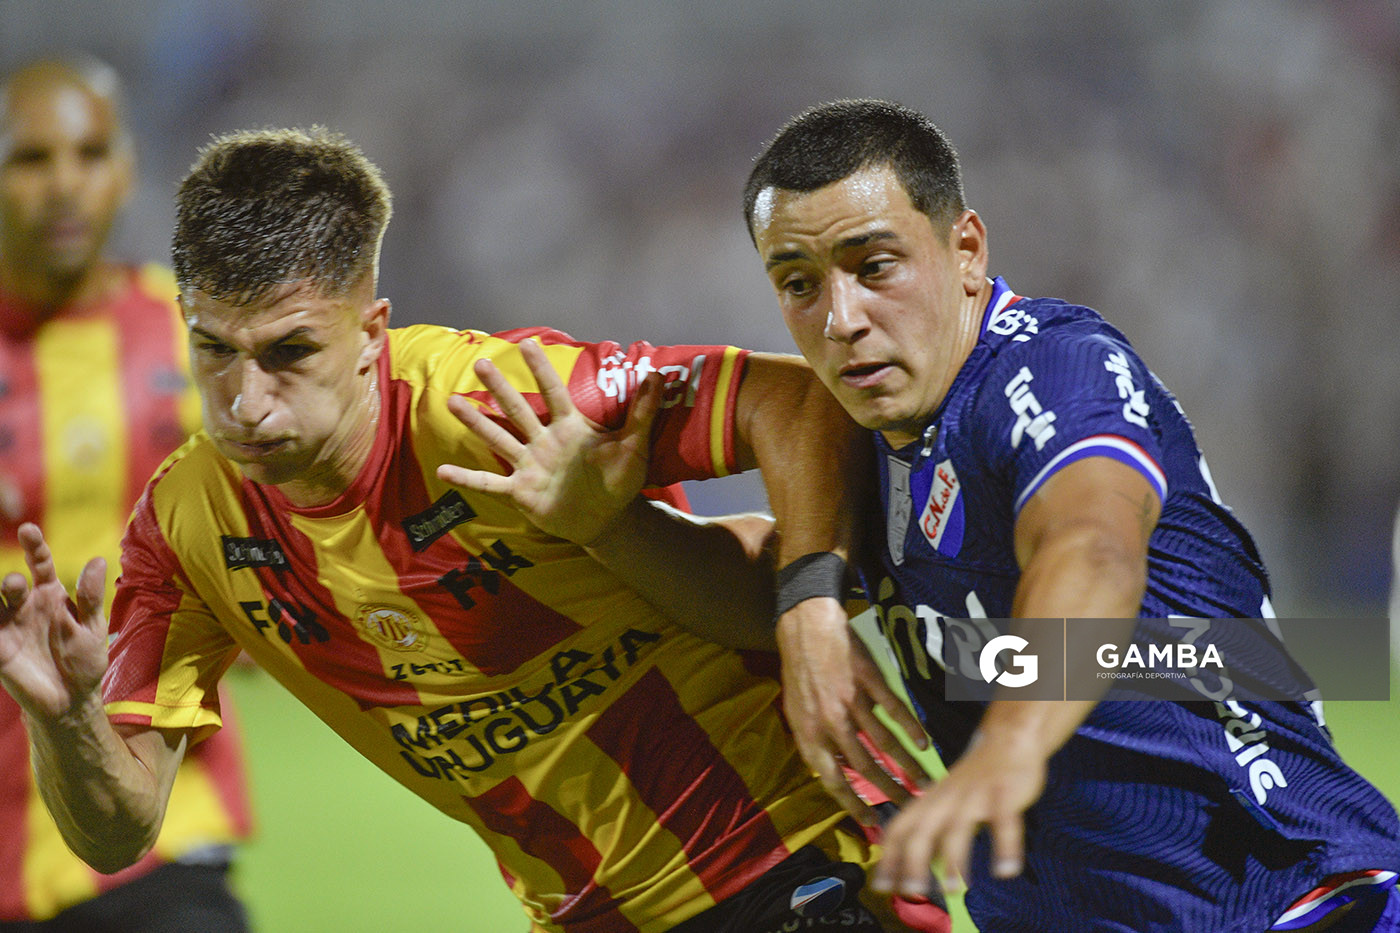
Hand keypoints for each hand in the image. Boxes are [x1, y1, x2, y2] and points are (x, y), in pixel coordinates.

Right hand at [0, 523, 109, 720]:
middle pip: (13, 585)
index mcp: (51, 595)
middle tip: (17, 584)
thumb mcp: (92, 627)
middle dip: (13, 581)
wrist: (73, 698)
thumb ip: (90, 596)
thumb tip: (99, 560)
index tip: (28, 529)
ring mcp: (9, 627)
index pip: (39, 563)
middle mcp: (26, 606)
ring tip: (7, 593)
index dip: (34, 546)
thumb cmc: (85, 659)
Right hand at [436, 338, 665, 545]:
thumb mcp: (634, 445)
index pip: (553, 393)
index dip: (541, 370)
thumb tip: (658, 375)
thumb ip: (643, 412)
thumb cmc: (619, 480)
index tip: (526, 344)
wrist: (607, 519)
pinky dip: (468, 479)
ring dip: (476, 422)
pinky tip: (443, 472)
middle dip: (500, 387)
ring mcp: (529, 465)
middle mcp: (544, 442)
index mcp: (569, 428)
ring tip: (452, 401)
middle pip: (518, 409)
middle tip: (480, 362)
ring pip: (499, 439)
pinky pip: (490, 484)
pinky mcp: (520, 491)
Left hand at [777, 597, 928, 824]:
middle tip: (910, 806)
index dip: (853, 805)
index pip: (833, 780)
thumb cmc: (800, 671)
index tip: (873, 824)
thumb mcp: (797, 713)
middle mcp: (830, 722)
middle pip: (864, 766)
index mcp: (809, 734)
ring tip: (925, 782)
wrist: (803, 626)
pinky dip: (910, 727)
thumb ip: (818, 742)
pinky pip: (892, 709)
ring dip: (906, 765)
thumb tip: (838, 769)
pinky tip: (924, 743)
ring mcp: (850, 700)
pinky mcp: (867, 679)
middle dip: (889, 791)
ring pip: (883, 741)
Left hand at [871, 725, 1045, 896]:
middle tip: (912, 891)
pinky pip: (1005, 821)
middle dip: (914, 861)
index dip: (889, 857)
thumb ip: (930, 833)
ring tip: (951, 889)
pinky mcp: (1004, 793)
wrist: (1006, 741)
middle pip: (923, 830)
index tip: (881, 886)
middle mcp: (946, 799)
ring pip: (958, 827)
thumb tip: (913, 870)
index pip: (899, 829)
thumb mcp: (944, 804)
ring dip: (953, 859)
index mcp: (929, 802)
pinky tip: (1006, 871)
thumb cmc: (972, 780)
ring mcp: (975, 796)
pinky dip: (1005, 846)